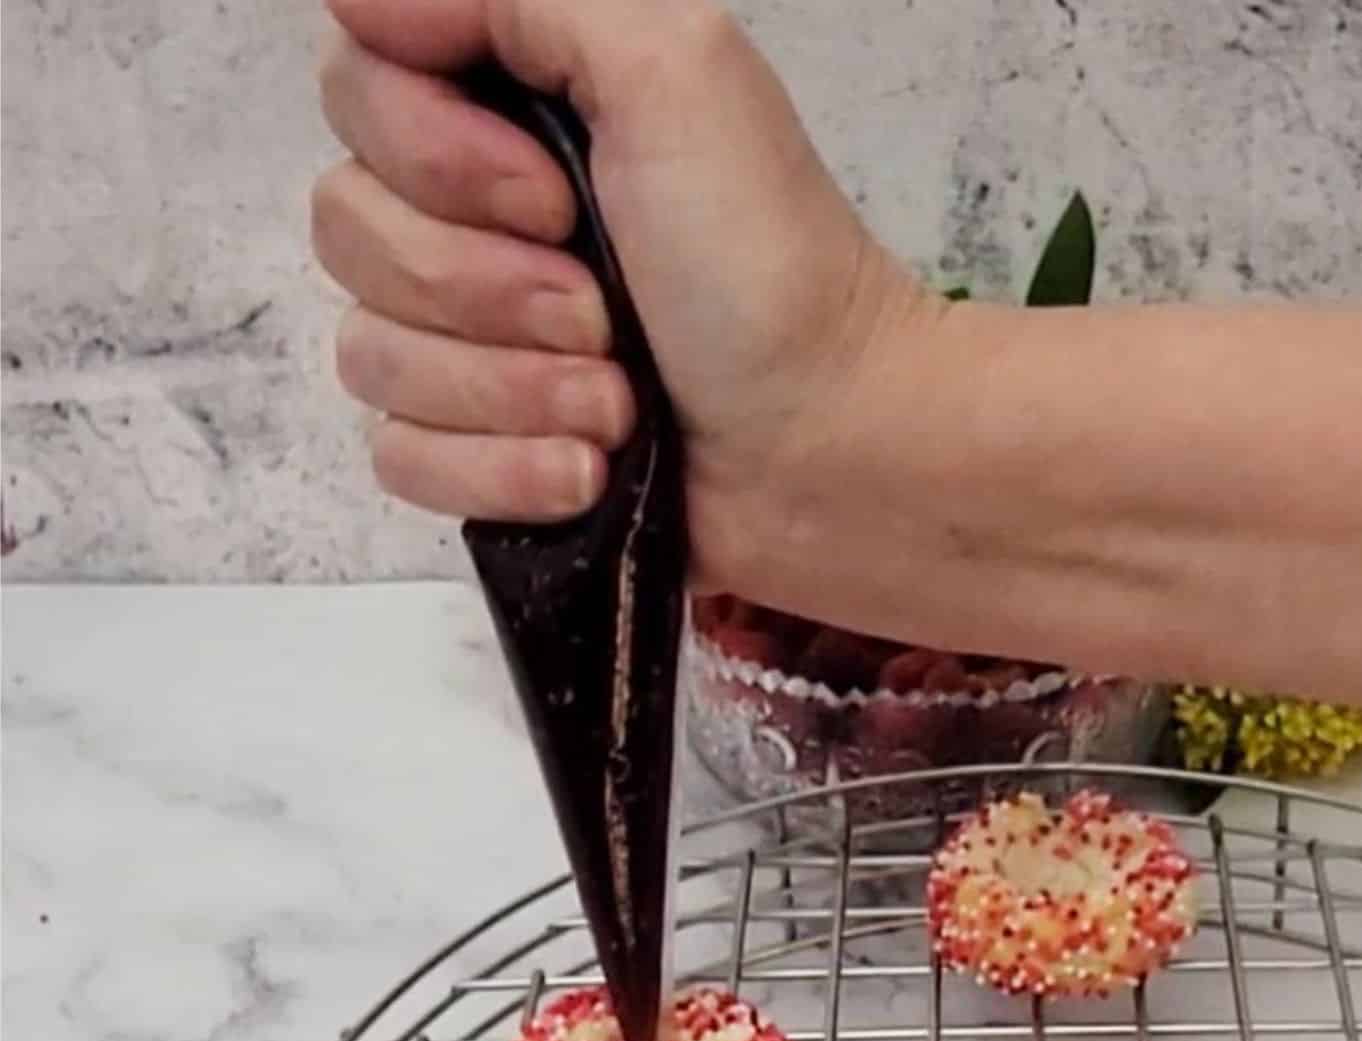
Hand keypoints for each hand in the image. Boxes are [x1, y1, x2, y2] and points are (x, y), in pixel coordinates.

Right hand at [313, 0, 928, 569]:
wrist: (832, 451)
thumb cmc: (767, 266)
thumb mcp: (670, 63)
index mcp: (505, 111)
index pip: (354, 92)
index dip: (435, 158)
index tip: (554, 198)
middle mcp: (473, 220)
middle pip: (348, 230)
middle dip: (489, 291)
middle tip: (608, 317)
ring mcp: (474, 346)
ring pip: (371, 356)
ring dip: (513, 391)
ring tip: (620, 408)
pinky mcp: (485, 455)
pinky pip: (403, 458)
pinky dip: (503, 472)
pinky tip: (589, 475)